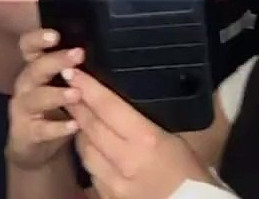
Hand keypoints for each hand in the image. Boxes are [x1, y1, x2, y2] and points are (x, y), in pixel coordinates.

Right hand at [7, 30, 84, 170]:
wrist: (36, 150)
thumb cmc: (56, 108)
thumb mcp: (64, 86)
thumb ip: (74, 69)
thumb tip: (102, 48)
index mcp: (35, 69)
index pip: (29, 47)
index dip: (38, 39)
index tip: (55, 35)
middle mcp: (26, 85)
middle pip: (35, 69)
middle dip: (56, 61)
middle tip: (79, 55)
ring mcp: (23, 110)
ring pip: (36, 98)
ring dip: (57, 95)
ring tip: (77, 93)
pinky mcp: (25, 134)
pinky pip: (41, 130)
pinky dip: (58, 128)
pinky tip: (74, 125)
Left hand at [64, 68, 215, 198]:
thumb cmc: (191, 173)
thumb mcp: (175, 139)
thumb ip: (147, 124)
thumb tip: (127, 104)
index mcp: (146, 140)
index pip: (109, 108)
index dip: (89, 89)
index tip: (73, 73)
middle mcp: (125, 160)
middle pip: (91, 127)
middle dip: (77, 104)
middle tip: (67, 86)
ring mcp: (113, 182)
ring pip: (85, 150)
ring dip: (79, 130)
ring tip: (76, 113)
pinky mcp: (107, 197)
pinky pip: (91, 171)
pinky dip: (89, 155)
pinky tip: (89, 145)